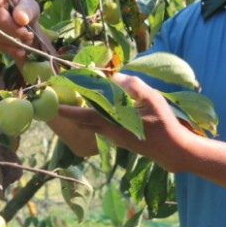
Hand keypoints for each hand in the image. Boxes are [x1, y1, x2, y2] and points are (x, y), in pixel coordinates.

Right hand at [0, 0, 40, 62]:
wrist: (23, 25)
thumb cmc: (25, 9)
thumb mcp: (31, 6)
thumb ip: (27, 10)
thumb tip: (21, 19)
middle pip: (0, 21)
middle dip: (17, 30)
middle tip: (29, 33)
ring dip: (16, 41)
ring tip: (27, 37)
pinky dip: (12, 49)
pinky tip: (21, 49)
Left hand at [72, 73, 201, 171]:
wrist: (173, 150)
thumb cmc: (164, 124)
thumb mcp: (152, 99)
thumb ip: (133, 86)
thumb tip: (115, 76)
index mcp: (114, 123)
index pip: (85, 116)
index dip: (67, 111)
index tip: (52, 107)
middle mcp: (110, 132)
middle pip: (84, 121)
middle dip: (71, 112)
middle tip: (60, 100)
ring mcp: (115, 137)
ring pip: (93, 125)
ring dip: (83, 115)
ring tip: (79, 100)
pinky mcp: (121, 139)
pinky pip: (103, 127)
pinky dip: (96, 117)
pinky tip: (102, 108)